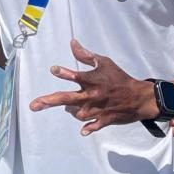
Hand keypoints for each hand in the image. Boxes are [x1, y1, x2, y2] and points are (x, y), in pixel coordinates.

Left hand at [29, 39, 154, 135]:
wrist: (139, 97)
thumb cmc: (120, 78)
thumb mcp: (105, 62)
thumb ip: (86, 55)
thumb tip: (72, 43)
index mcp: (92, 80)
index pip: (75, 75)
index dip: (63, 72)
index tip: (53, 70)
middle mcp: (91, 95)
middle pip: (66, 99)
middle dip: (48, 101)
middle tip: (33, 106)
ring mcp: (97, 109)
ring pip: (75, 113)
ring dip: (71, 110)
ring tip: (70, 107)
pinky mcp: (104, 120)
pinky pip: (92, 126)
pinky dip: (88, 128)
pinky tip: (83, 130)